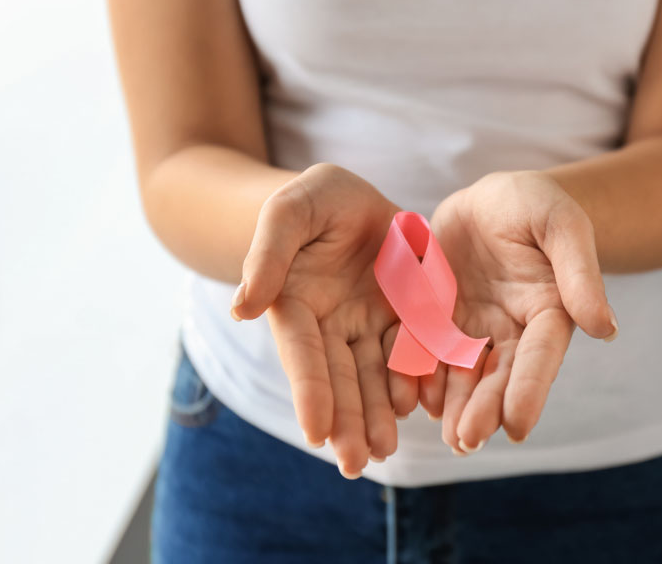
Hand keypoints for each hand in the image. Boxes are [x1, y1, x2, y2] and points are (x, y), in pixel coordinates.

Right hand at [231, 163, 415, 477]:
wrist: (353, 197)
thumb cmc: (312, 200)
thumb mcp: (288, 211)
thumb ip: (266, 253)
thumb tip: (242, 309)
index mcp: (297, 305)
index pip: (303, 355)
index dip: (309, 393)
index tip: (316, 434)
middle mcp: (332, 325)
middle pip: (340, 378)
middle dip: (346, 421)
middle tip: (354, 463)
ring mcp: (370, 324)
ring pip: (375, 376)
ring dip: (377, 415)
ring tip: (383, 450)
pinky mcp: (406, 316)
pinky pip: (414, 351)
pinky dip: (415, 381)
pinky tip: (419, 408)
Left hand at [422, 171, 617, 453]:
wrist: (491, 199)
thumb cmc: (535, 204)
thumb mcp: (561, 224)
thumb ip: (579, 273)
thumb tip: (605, 329)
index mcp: (548, 312)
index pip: (540, 358)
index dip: (529, 391)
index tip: (517, 428)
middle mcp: (510, 330)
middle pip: (498, 376)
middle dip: (483, 409)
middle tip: (466, 441)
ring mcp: (472, 328)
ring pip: (461, 374)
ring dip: (453, 405)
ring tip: (443, 434)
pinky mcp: (437, 320)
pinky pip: (425, 350)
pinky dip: (418, 374)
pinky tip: (409, 398)